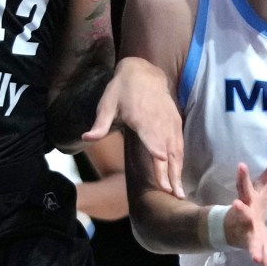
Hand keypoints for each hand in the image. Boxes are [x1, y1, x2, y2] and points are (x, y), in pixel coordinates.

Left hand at [86, 58, 183, 196]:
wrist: (144, 70)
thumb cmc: (122, 88)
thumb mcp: (107, 103)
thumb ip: (100, 124)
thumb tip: (86, 138)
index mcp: (142, 119)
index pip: (152, 140)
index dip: (158, 155)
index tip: (163, 169)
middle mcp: (159, 122)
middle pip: (168, 152)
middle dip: (171, 174)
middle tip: (173, 194)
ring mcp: (170, 123)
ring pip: (177, 150)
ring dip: (178, 171)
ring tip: (179, 191)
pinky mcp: (175, 122)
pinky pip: (180, 144)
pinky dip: (181, 160)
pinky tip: (180, 174)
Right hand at [223, 142, 266, 265]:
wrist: (234, 230)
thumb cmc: (252, 206)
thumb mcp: (262, 186)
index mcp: (247, 201)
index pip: (243, 186)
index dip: (242, 176)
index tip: (240, 165)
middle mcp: (245, 218)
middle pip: (243, 214)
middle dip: (241, 211)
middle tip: (237, 205)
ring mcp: (249, 234)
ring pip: (251, 241)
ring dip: (253, 247)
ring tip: (255, 256)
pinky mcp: (257, 247)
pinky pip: (265, 259)